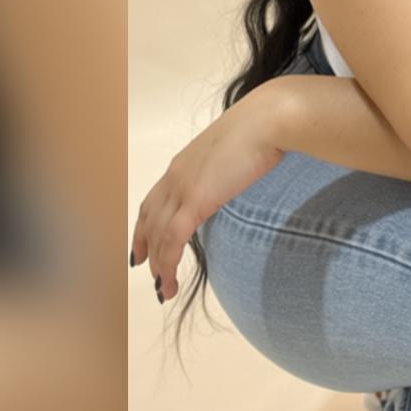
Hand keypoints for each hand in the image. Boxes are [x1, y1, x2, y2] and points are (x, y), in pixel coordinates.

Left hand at [130, 89, 285, 299]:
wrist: (268, 120)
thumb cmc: (262, 128)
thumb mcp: (235, 150)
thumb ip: (226, 167)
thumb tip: (235, 177)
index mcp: (183, 164)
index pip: (153, 200)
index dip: (144, 225)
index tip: (142, 245)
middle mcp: (175, 176)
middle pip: (149, 220)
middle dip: (144, 248)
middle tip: (145, 271)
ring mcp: (183, 188)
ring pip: (159, 236)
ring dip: (158, 266)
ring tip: (163, 290)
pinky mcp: (196, 200)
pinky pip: (173, 240)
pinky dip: (168, 264)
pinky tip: (169, 281)